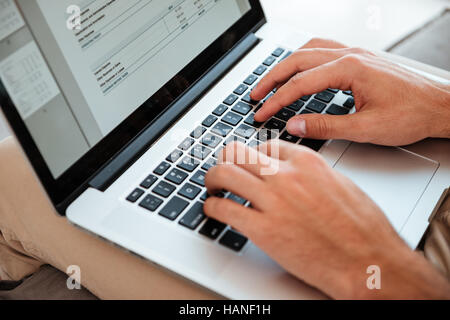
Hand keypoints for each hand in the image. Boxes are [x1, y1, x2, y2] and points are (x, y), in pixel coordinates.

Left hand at [204, 141, 449, 298]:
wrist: (369, 262)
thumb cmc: (362, 228)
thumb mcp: (340, 184)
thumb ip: (311, 173)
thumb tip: (294, 172)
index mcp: (308, 162)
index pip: (265, 146)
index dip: (253, 156)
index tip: (249, 164)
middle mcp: (287, 176)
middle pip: (239, 153)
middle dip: (226, 159)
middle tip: (222, 169)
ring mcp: (273, 201)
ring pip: (225, 173)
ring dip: (212, 178)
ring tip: (212, 187)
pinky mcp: (262, 230)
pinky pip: (224, 208)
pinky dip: (212, 207)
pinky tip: (214, 210)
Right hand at [251, 38, 449, 145]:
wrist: (440, 105)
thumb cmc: (411, 115)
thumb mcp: (365, 128)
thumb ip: (326, 127)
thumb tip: (295, 125)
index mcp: (350, 70)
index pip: (300, 84)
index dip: (276, 100)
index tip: (261, 112)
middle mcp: (350, 55)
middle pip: (298, 60)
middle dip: (272, 78)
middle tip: (254, 95)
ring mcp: (356, 53)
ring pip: (309, 50)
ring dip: (286, 65)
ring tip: (270, 81)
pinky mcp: (360, 58)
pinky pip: (323, 49)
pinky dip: (304, 58)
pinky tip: (299, 68)